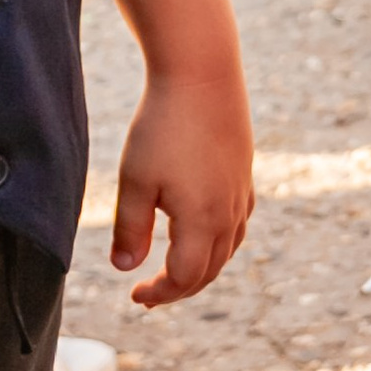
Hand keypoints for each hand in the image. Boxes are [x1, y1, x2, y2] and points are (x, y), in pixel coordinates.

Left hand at [111, 65, 254, 306]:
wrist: (203, 75)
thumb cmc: (163, 126)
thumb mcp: (135, 180)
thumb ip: (130, 229)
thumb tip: (125, 268)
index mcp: (202, 221)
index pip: (185, 277)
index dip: (160, 293)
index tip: (134, 296)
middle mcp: (229, 213)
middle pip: (210, 270)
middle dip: (180, 288)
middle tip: (149, 294)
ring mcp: (241, 193)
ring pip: (228, 249)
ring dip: (202, 269)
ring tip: (176, 271)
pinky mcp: (244, 174)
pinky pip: (238, 224)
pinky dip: (221, 243)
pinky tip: (205, 233)